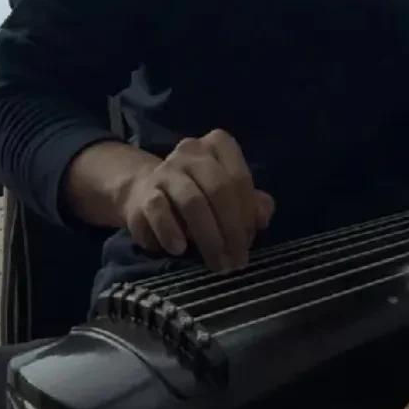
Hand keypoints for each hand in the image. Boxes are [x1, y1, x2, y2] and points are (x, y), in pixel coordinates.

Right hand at [121, 129, 274, 270]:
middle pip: (218, 189)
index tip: (248, 242)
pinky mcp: (145, 193)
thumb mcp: (228, 197)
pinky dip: (172, 232)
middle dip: (231, 229)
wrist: (147, 194)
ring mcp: (166, 171)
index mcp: (216, 145)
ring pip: (192, 201)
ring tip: (216, 263)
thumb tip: (263, 216)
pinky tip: (180, 249)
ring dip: (208, 237)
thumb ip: (252, 204)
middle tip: (235, 262)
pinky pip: (159, 211)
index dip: (247, 213)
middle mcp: (190, 152)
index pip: (239, 178)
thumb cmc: (199, 196)